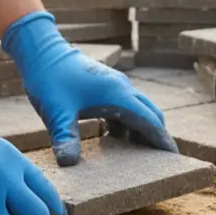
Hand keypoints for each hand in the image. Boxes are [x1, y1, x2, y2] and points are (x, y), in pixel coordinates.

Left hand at [2, 11, 177, 165]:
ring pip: (138, 110)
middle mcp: (122, 89)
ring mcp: (115, 86)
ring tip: (140, 155)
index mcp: (118, 95)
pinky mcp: (106, 86)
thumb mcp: (56, 112)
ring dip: (141, 130)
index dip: (162, 140)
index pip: (150, 121)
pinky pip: (125, 108)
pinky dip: (127, 124)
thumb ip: (65, 137)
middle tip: (162, 160)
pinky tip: (115, 140)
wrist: (41, 50)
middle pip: (150, 115)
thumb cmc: (49, 78)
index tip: (174, 157)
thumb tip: (68, 163)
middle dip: (156, 136)